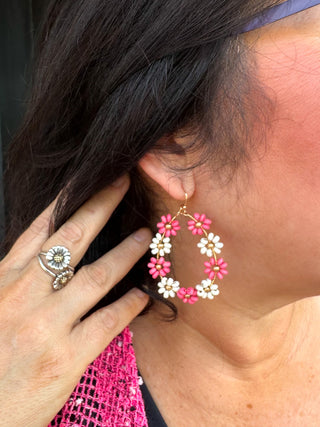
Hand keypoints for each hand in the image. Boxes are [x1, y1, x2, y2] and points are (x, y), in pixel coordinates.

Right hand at [0, 175, 150, 426]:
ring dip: (127, 252)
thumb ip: (20, 276)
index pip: (41, 227)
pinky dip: (130, 304)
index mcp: (5, 278)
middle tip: (125, 183)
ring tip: (147, 237)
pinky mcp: (66, 356)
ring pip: (98, 275)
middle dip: (102, 205)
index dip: (69, 198)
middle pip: (73, 238)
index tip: (92, 177)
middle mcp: (25, 294)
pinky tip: (143, 294)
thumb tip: (52, 253)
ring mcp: (47, 324)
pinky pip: (108, 321)